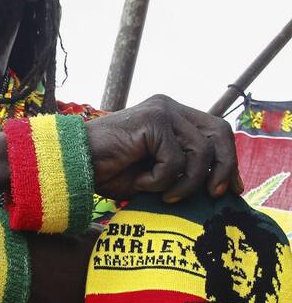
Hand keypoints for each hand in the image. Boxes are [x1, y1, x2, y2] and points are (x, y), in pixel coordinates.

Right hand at [87, 95, 242, 201]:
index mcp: (170, 116)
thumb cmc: (107, 171)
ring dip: (182, 183)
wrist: (71, 165)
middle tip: (213, 195)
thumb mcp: (155, 173)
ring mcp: (162, 110)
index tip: (231, 189)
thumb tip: (222, 184)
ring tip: (158, 192)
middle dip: (223, 167)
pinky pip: (175, 160)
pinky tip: (138, 181)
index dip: (228, 160)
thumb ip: (185, 169)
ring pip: (199, 152)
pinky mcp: (153, 120)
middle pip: (219, 132)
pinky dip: (159, 180)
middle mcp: (169, 107)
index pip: (215, 131)